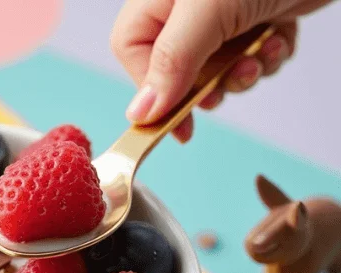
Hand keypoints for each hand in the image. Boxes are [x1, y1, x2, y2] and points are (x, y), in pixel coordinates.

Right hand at [111, 0, 330, 141]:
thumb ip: (171, 61)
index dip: (151, 89)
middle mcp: (185, 8)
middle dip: (205, 84)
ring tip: (260, 54)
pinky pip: (248, 57)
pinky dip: (265, 58)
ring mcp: (221, 14)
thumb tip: (140, 112)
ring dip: (240, 74)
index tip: (173, 121)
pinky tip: (279, 38)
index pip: (133, 51)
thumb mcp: (208, 11)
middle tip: (223, 87)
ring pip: (214, 69)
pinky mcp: (255, 19)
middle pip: (173, 67)